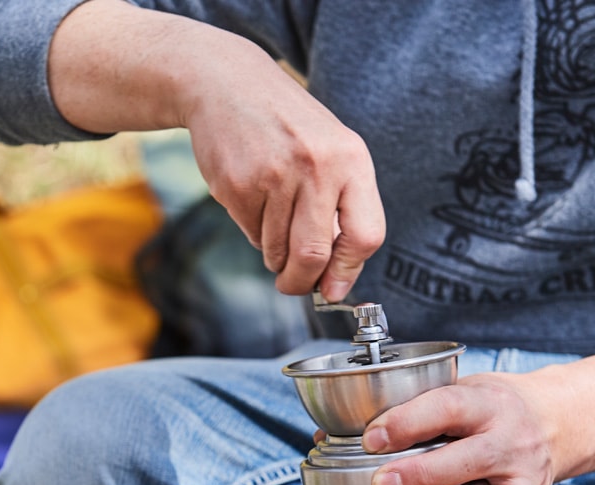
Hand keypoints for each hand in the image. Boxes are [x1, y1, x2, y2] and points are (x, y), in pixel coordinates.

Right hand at [182, 51, 385, 301]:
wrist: (228, 85)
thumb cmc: (288, 126)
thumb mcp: (330, 152)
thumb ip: (342, 207)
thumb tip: (335, 278)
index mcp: (351, 160)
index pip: (366, 235)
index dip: (349, 272)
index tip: (334, 289)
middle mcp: (316, 167)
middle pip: (314, 255)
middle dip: (301, 282)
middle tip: (292, 285)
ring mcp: (274, 176)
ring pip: (277, 250)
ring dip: (275, 255)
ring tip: (272, 223)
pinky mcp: (237, 185)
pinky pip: (250, 234)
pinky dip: (253, 232)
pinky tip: (252, 198)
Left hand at [361, 373, 556, 484]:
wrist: (554, 419)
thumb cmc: (482, 409)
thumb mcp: (450, 391)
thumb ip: (397, 413)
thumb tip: (324, 438)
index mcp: (483, 405)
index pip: (447, 406)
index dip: (407, 421)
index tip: (370, 439)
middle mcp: (511, 445)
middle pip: (475, 459)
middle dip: (426, 474)